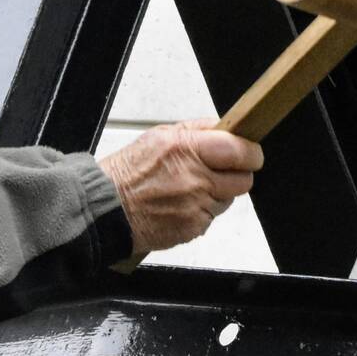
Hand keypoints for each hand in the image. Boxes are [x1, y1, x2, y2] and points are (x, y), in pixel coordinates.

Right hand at [99, 120, 263, 256]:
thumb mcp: (159, 136)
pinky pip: (211, 217)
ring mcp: (196, 206)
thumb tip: (224, 127)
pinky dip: (201, 211)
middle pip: (243, 180)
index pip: (240, 151)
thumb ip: (196, 131)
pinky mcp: (194, 227)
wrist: (106, 208)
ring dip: (217, 194)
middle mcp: (195, 178)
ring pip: (228, 200)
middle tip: (220, 172)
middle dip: (236, 175)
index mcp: (187, 149)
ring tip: (189, 189)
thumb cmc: (128, 172)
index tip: (249, 153)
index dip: (250, 153)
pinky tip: (180, 204)